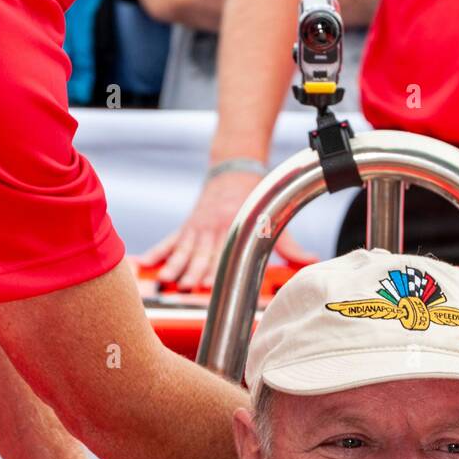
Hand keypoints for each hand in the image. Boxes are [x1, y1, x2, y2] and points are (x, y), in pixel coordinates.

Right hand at [141, 172, 317, 290]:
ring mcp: (198, 229)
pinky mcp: (188, 227)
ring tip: (165, 281)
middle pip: (201, 255)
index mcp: (232, 231)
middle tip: (184, 288)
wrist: (235, 171)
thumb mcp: (275, 222)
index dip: (215, 270)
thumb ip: (291, 246)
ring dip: (174, 266)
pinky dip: (158, 253)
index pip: (223, 255)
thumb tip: (312, 261)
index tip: (209, 286)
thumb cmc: (255, 202)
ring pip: (183, 250)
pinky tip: (146, 264)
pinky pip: (170, 242)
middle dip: (193, 272)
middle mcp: (213, 231)